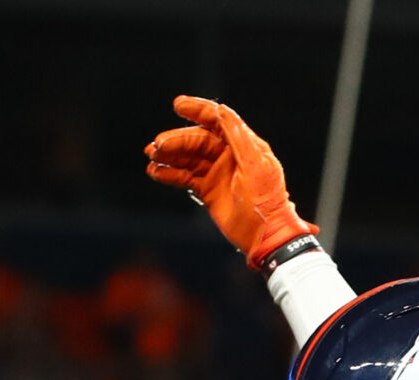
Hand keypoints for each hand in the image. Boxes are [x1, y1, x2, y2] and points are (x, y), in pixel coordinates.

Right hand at [145, 95, 315, 268]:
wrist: (266, 235)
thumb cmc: (266, 200)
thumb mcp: (255, 165)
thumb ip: (238, 137)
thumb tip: (221, 110)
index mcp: (244, 145)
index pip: (218, 120)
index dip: (198, 110)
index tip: (178, 105)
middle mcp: (228, 155)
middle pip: (197, 140)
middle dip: (177, 140)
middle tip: (158, 146)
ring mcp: (217, 173)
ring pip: (188, 158)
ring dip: (169, 156)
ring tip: (152, 156)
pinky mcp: (208, 190)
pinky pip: (185, 177)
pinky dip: (169, 174)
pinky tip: (155, 172)